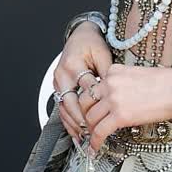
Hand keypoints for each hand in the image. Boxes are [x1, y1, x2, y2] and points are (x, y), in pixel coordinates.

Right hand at [52, 24, 113, 144]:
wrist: (79, 35)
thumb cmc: (91, 44)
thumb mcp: (103, 55)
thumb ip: (107, 74)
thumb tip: (114, 94)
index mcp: (74, 65)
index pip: (86, 89)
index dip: (96, 104)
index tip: (105, 116)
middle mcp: (62, 75)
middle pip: (70, 102)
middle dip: (81, 119)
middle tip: (92, 131)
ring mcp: (58, 82)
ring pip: (63, 108)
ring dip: (73, 124)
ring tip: (84, 136)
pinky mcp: (58, 87)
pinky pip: (61, 108)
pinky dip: (69, 121)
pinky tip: (76, 132)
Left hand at [69, 60, 171, 153]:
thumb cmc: (168, 83)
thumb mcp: (139, 75)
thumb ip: (124, 84)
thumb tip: (120, 99)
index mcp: (114, 71)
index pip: (92, 87)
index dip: (90, 102)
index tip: (92, 110)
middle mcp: (110, 83)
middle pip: (84, 102)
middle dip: (85, 115)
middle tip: (90, 125)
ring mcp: (113, 99)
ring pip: (90, 117)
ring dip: (90, 130)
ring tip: (93, 138)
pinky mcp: (120, 115)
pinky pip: (100, 131)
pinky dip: (95, 142)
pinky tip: (95, 148)